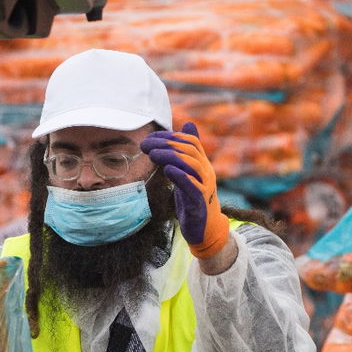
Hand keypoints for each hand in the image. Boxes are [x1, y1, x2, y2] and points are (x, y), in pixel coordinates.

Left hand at [140, 122, 228, 258]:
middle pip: (189, 149)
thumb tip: (189, 123)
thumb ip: (185, 153)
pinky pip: (192, 185)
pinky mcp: (200, 202)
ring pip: (191, 164)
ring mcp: (205, 186)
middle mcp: (206, 172)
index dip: (170, 136)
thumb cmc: (193, 200)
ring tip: (152, 155)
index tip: (150, 138)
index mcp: (202, 164)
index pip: (190, 141)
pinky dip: (180, 175)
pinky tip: (167, 170)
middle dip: (166, 144)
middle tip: (146, 144)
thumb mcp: (188, 173)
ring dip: (170, 156)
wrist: (204, 229)